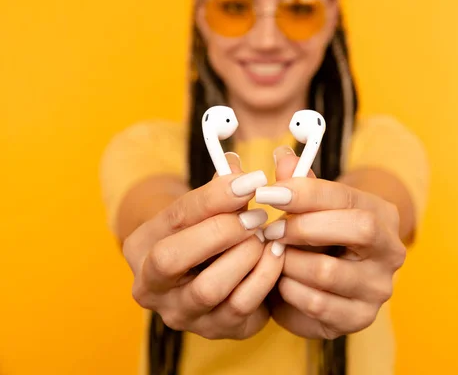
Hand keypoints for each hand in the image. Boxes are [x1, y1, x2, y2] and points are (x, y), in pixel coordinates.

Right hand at [122, 154, 284, 339]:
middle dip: (220, 232)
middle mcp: (151, 287)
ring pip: (208, 287)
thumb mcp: (207, 208)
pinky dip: (264, 277)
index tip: (251, 181)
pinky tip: (276, 256)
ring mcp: (181, 314)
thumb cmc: (206, 232)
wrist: (209, 276)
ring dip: (245, 256)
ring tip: (266, 236)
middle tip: (257, 216)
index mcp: (142, 246)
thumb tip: (235, 165)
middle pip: (172, 259)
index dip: (215, 197)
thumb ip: (222, 187)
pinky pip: (241, 306)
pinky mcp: (215, 329)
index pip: (175, 217)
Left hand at [260, 147, 405, 338]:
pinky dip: (290, 290)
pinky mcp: (360, 318)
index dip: (305, 193)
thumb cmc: (317, 238)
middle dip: (303, 227)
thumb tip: (283, 156)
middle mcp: (390, 250)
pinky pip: (317, 303)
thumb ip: (298, 183)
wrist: (327, 284)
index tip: (269, 192)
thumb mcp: (309, 208)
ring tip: (273, 257)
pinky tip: (282, 281)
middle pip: (357, 229)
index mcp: (381, 214)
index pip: (347, 197)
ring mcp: (379, 287)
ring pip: (328, 271)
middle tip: (269, 230)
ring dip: (289, 262)